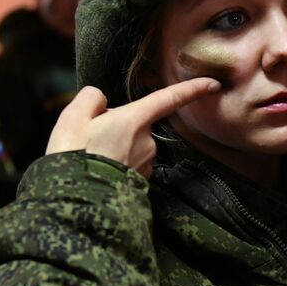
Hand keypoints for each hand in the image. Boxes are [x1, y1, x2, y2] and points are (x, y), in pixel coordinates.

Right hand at [46, 79, 220, 177]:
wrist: (77, 202)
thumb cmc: (74, 157)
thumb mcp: (73, 117)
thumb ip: (91, 98)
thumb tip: (101, 100)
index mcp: (134, 120)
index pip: (169, 99)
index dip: (193, 89)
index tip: (213, 84)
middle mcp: (147, 142)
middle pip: (136, 124)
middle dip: (116, 126)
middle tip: (88, 139)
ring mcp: (145, 165)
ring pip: (131, 145)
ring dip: (114, 147)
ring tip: (89, 158)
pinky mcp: (140, 183)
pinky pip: (129, 165)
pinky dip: (115, 165)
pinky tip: (97, 171)